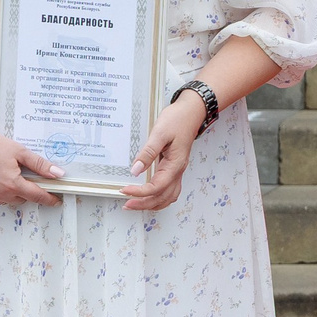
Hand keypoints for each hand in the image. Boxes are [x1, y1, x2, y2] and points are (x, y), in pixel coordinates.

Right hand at [0, 126, 62, 205]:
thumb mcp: (19, 151)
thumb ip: (40, 165)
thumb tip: (58, 174)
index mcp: (13, 184)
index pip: (37, 196)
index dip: (49, 199)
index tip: (56, 200)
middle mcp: (0, 194)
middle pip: (23, 198)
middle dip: (27, 189)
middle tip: (22, 174)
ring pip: (9, 199)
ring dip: (11, 191)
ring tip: (5, 173)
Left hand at [121, 92, 205, 211]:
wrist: (192, 112)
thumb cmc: (178, 120)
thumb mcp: (160, 134)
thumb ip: (148, 153)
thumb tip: (135, 170)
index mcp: (175, 164)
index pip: (156, 187)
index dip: (139, 192)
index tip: (124, 190)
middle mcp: (178, 171)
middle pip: (163, 197)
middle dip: (144, 204)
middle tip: (126, 204)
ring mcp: (178, 170)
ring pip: (168, 197)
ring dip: (152, 204)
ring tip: (136, 204)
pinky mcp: (175, 167)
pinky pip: (169, 190)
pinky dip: (159, 197)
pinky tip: (149, 196)